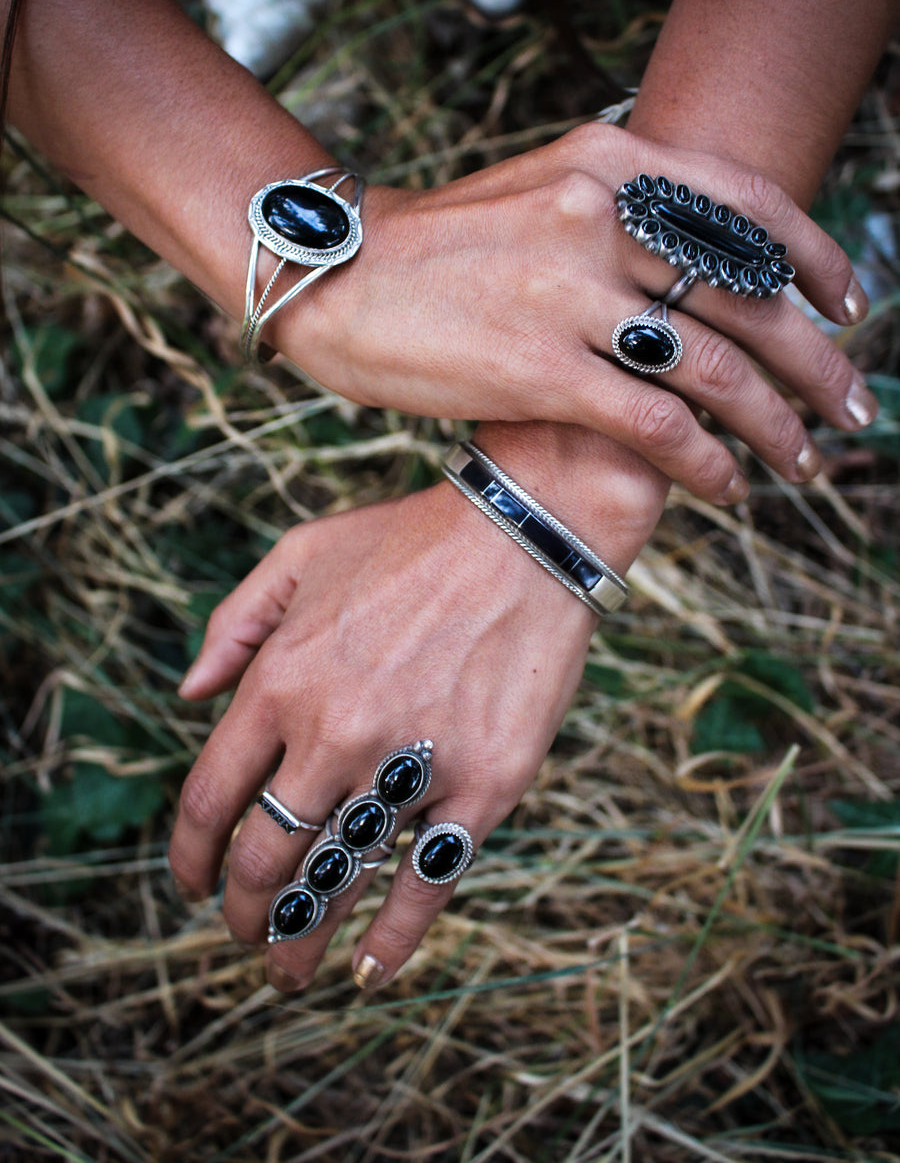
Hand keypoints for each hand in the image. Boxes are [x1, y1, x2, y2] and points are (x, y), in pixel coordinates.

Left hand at [168, 437, 665, 990]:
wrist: (526, 533)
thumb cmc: (409, 541)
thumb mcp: (301, 554)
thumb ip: (234, 624)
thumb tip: (189, 694)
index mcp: (282, 680)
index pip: (210, 798)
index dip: (190, 857)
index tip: (191, 885)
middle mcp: (334, 732)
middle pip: (265, 856)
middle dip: (242, 911)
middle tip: (243, 931)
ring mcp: (410, 764)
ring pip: (337, 881)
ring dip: (301, 938)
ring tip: (288, 970)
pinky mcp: (482, 787)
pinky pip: (427, 884)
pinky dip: (395, 938)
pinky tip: (370, 968)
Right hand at [272, 121, 875, 506]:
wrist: (335, 277)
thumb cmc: (438, 246)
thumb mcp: (537, 191)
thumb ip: (620, 210)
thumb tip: (699, 261)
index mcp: (605, 162)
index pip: (749, 205)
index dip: (816, 257)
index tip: (850, 304)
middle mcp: (598, 216)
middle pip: (749, 295)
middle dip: (816, 361)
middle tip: (852, 405)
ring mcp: (569, 293)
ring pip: (716, 367)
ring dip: (775, 423)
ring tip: (803, 462)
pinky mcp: (539, 368)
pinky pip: (657, 422)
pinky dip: (706, 460)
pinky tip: (726, 487)